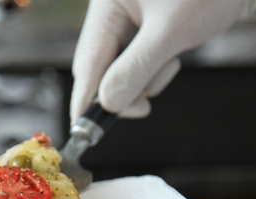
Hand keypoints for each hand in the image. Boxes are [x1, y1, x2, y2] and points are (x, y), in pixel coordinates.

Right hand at [70, 0, 243, 121]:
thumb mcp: (172, 31)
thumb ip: (138, 67)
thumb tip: (108, 103)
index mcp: (108, 5)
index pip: (89, 60)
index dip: (85, 98)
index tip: (82, 129)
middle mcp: (112, 14)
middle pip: (100, 70)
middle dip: (123, 90)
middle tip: (143, 109)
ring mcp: (127, 26)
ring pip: (121, 73)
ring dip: (147, 79)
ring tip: (173, 58)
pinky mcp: (144, 36)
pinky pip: (139, 67)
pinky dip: (155, 72)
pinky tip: (173, 55)